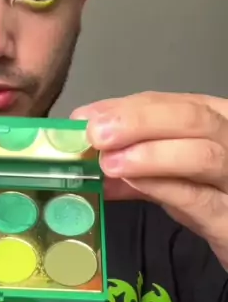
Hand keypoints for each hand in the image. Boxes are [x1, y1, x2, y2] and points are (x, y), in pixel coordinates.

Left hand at [72, 91, 227, 268]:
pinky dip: (162, 188)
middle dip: (139, 122)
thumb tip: (87, 153)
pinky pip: (199, 199)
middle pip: (193, 118)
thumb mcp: (172, 172)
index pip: (173, 102)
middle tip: (96, 133)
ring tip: (109, 162)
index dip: (128, 108)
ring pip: (202, 155)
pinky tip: (133, 184)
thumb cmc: (211, 197)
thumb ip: (134, 162)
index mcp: (218, 120)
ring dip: (150, 155)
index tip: (86, 118)